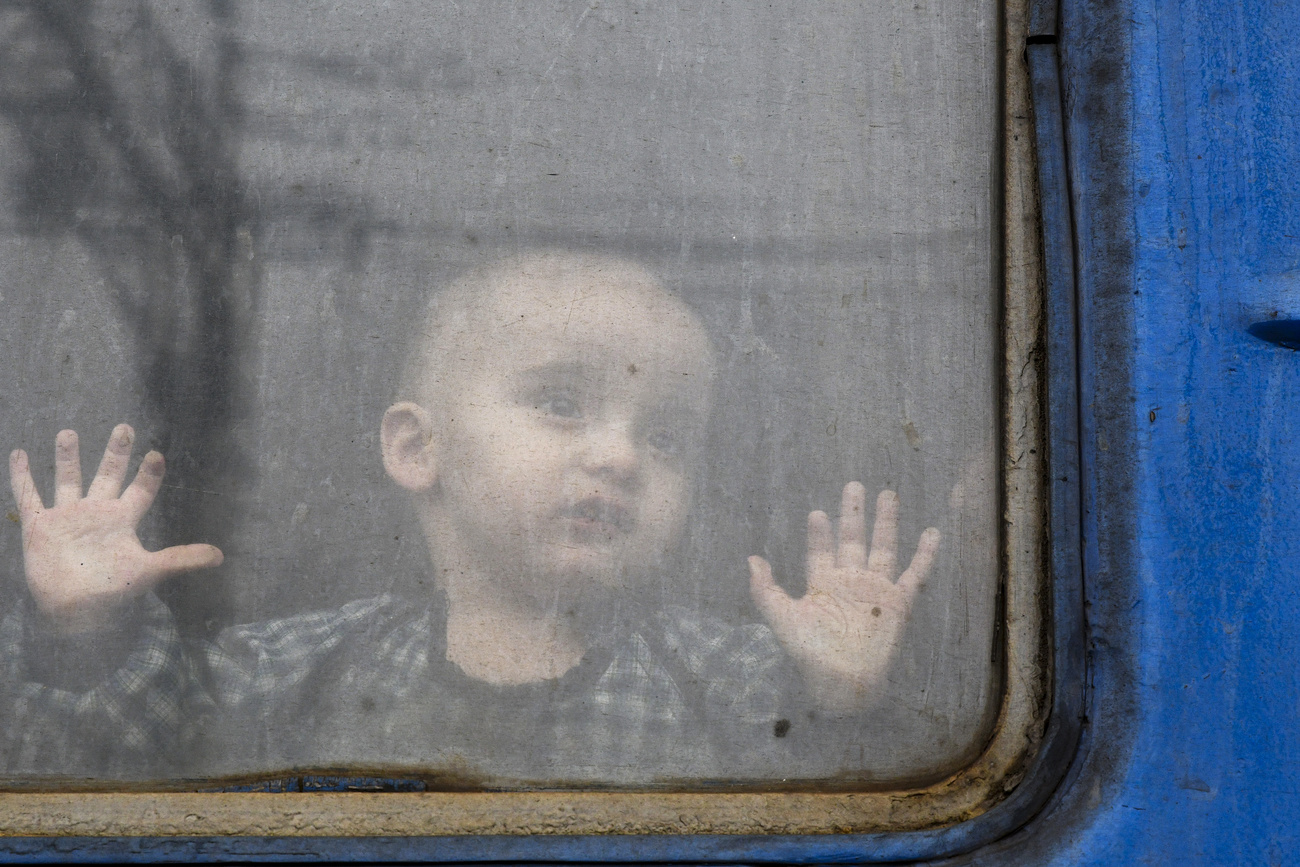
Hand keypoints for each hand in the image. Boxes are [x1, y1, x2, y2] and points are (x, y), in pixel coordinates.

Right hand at [9, 425, 222, 634]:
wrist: (75, 609)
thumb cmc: (113, 590)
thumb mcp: (150, 570)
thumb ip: (182, 559)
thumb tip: (221, 556)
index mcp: (122, 520)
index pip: (140, 490)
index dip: (149, 473)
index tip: (156, 454)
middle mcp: (96, 513)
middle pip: (107, 475)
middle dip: (116, 453)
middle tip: (124, 427)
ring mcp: (67, 517)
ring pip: (68, 479)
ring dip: (68, 457)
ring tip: (70, 432)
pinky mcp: (40, 526)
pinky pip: (29, 495)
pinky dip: (23, 476)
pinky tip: (20, 454)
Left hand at [748, 482, 939, 708]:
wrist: (843, 682)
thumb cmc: (810, 654)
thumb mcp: (782, 618)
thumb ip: (766, 589)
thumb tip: (752, 559)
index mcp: (823, 584)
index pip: (821, 551)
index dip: (820, 533)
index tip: (817, 513)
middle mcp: (850, 581)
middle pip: (853, 540)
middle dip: (853, 514)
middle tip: (853, 485)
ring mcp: (876, 589)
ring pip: (883, 548)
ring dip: (886, 523)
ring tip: (887, 494)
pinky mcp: (899, 602)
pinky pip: (915, 574)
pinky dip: (925, 555)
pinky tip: (931, 533)